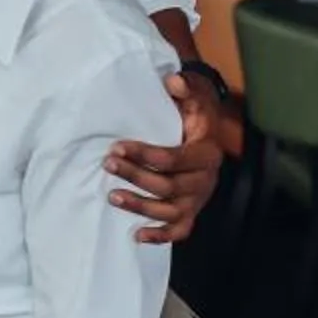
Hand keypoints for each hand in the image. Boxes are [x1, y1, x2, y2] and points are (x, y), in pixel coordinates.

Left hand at [106, 71, 222, 245]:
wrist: (209, 131)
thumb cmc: (194, 115)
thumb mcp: (193, 96)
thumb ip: (184, 88)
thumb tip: (172, 81)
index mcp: (206, 152)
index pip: (175, 159)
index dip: (145, 155)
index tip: (117, 147)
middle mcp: (205, 179)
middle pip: (169, 186)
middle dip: (136, 176)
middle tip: (108, 165)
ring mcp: (198, 198)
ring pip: (170, 210)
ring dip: (140, 206)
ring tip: (112, 196)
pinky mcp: (191, 211)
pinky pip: (180, 230)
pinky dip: (160, 236)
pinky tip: (137, 235)